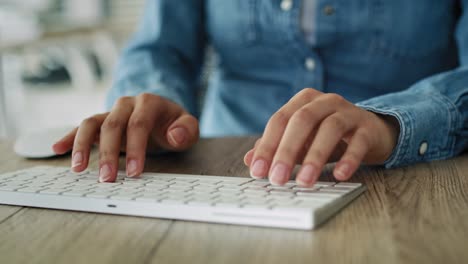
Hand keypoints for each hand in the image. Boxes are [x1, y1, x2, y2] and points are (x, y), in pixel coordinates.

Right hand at [52, 93, 198, 181]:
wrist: (163, 114)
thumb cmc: (174, 124)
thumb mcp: (188, 126)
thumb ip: (187, 130)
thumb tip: (175, 136)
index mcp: (149, 102)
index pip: (138, 124)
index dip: (136, 148)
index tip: (134, 173)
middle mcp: (126, 104)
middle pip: (112, 125)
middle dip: (108, 153)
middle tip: (107, 179)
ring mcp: (111, 112)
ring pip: (91, 123)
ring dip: (82, 145)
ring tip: (78, 169)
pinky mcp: (101, 122)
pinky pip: (82, 127)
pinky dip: (70, 137)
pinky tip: (57, 149)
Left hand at [243, 88, 398, 185]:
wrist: (370, 132)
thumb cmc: (327, 136)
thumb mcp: (301, 140)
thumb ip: (276, 146)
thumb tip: (250, 160)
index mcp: (303, 101)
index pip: (279, 120)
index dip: (267, 146)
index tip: (258, 171)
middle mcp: (325, 101)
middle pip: (301, 121)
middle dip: (286, 151)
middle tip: (277, 179)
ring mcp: (348, 112)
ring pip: (330, 128)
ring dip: (315, 156)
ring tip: (305, 181)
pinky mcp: (368, 127)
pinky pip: (358, 142)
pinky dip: (349, 159)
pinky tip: (339, 175)